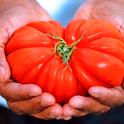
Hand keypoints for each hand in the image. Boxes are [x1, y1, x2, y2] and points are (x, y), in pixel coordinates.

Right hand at [0, 0, 61, 119]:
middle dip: (37, 105)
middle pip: (24, 103)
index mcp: (6, 75)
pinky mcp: (47, 77)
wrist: (27, 15)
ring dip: (49, 109)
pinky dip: (60, 101)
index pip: (10, 92)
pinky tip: (69, 102)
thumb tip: (1, 77)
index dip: (22, 94)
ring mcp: (33, 81)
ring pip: (38, 103)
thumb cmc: (12, 20)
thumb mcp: (0, 32)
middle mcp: (19, 82)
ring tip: (62, 109)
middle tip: (52, 103)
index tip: (36, 90)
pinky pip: (53, 93)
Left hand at [63, 0, 123, 118]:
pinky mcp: (72, 77)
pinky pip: (67, 90)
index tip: (93, 91)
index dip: (106, 96)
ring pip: (81, 101)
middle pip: (97, 103)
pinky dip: (60, 97)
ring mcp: (86, 80)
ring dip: (72, 106)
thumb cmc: (114, 17)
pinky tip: (52, 98)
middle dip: (86, 105)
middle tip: (72, 104)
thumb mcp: (123, 29)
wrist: (95, 15)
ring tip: (61, 108)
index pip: (115, 94)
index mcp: (117, 76)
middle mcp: (102, 82)